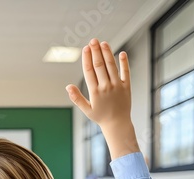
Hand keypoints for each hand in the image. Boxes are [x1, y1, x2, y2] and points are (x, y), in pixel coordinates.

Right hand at [66, 39, 139, 158]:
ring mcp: (117, 86)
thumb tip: (67, 87)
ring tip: (103, 43)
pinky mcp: (127, 86)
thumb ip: (77, 97)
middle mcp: (106, 86)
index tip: (85, 48)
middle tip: (93, 40)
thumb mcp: (86, 109)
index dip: (87, 58)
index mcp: (95, 92)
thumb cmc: (100, 116)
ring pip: (111, 66)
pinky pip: (125, 72)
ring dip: (107, 53)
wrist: (118, 124)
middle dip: (96, 51)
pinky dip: (124, 62)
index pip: (89, 71)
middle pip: (100, 65)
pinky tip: (121, 53)